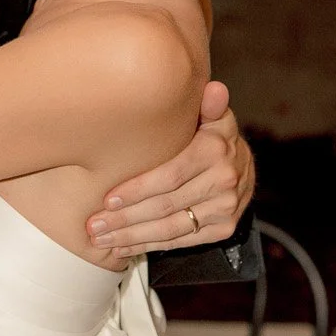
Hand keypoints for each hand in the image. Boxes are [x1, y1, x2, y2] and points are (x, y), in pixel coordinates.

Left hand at [86, 80, 254, 264]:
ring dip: (133, 237)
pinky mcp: (223, 229)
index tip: (107, 200)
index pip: (170, 175)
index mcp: (215, 150)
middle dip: (126, 218)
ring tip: (101, 239)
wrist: (242, 164)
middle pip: (166, 206)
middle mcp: (224, 181)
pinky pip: (182, 241)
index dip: (137, 190)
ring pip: (171, 228)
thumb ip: (206, 104)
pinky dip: (150, 245)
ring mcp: (225, 208)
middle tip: (93, 226)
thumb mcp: (209, 114)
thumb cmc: (210, 135)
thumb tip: (214, 89)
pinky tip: (124, 247)